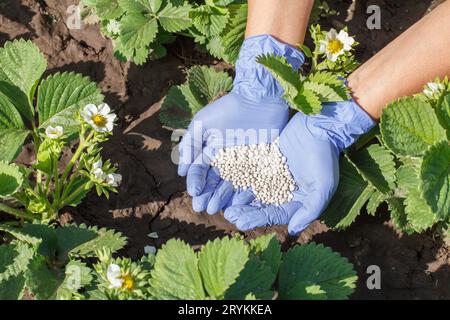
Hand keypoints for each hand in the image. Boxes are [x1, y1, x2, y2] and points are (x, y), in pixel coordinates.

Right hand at [178, 34, 303, 213]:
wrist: (260, 99)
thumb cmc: (229, 108)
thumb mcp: (203, 123)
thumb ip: (190, 144)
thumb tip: (181, 171)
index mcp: (210, 152)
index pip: (200, 172)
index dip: (195, 183)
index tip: (194, 194)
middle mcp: (225, 161)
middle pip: (214, 183)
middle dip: (207, 195)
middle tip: (203, 208)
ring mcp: (243, 164)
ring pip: (230, 186)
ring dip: (222, 198)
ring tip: (217, 209)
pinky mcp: (261, 165)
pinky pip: (251, 183)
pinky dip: (244, 193)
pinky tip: (238, 203)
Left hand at [224, 100, 374, 234]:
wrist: (319, 127)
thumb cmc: (325, 157)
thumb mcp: (323, 186)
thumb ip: (310, 210)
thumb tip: (292, 231)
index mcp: (297, 201)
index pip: (274, 214)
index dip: (257, 220)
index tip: (241, 224)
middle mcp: (283, 191)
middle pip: (260, 206)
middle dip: (245, 212)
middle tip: (229, 215)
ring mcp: (273, 176)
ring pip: (252, 191)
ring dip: (239, 198)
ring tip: (225, 203)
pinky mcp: (265, 162)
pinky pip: (250, 173)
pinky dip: (239, 179)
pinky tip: (227, 184)